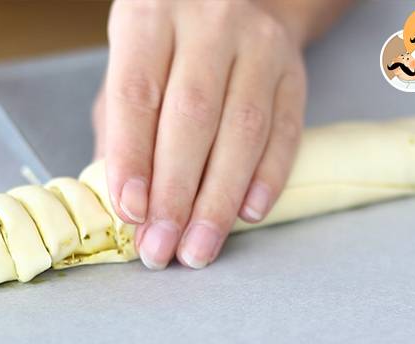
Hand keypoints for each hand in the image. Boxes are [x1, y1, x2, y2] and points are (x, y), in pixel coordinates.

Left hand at [93, 0, 306, 268]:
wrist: (235, 5)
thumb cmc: (167, 50)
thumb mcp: (128, 71)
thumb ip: (120, 129)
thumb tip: (125, 203)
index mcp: (150, 16)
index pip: (137, 94)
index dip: (132, 159)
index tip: (131, 214)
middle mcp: (209, 22)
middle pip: (193, 117)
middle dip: (176, 195)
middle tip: (162, 248)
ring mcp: (259, 45)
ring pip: (243, 131)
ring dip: (219, 200)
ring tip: (199, 248)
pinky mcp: (294, 71)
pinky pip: (286, 131)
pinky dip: (267, 179)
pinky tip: (247, 215)